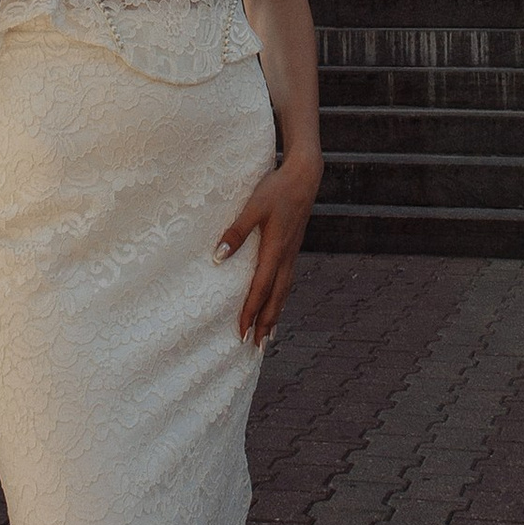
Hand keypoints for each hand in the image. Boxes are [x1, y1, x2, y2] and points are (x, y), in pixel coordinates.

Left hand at [217, 149, 320, 348]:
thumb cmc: (276, 189)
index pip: (260, 289)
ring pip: (283, 291)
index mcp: (274, 250)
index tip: (241, 333)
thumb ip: (236, 232)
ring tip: (269, 335)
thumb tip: (218, 257)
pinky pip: (287, 281)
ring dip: (275, 314)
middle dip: (266, 323)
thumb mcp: (253, 207)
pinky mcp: (292, 247)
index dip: (250, 312)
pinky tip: (277, 301)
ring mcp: (291, 253)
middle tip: (257, 347)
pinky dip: (281, 298)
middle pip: (276, 298)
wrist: (305, 176)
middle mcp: (285, 256)